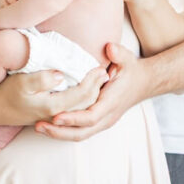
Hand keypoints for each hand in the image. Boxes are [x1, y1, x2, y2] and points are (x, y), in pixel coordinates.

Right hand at [0, 67, 108, 125]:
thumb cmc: (8, 93)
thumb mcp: (22, 82)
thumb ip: (42, 79)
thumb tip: (60, 74)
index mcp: (53, 106)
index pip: (82, 94)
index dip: (93, 80)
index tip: (100, 67)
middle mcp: (58, 115)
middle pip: (86, 103)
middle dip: (98, 87)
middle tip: (106, 72)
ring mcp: (55, 117)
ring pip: (82, 108)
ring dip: (94, 95)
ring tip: (100, 81)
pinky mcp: (52, 116)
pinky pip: (75, 109)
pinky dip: (85, 100)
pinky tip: (86, 90)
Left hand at [36, 43, 151, 140]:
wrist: (144, 83)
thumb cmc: (132, 70)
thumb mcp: (127, 58)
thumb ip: (118, 53)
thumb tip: (110, 49)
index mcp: (112, 102)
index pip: (91, 116)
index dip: (73, 118)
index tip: (56, 116)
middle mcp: (108, 116)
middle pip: (82, 132)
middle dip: (60, 131)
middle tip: (39, 126)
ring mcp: (104, 121)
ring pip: (80, 135)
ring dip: (59, 134)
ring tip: (39, 128)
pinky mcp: (99, 122)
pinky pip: (81, 132)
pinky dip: (65, 132)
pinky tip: (49, 126)